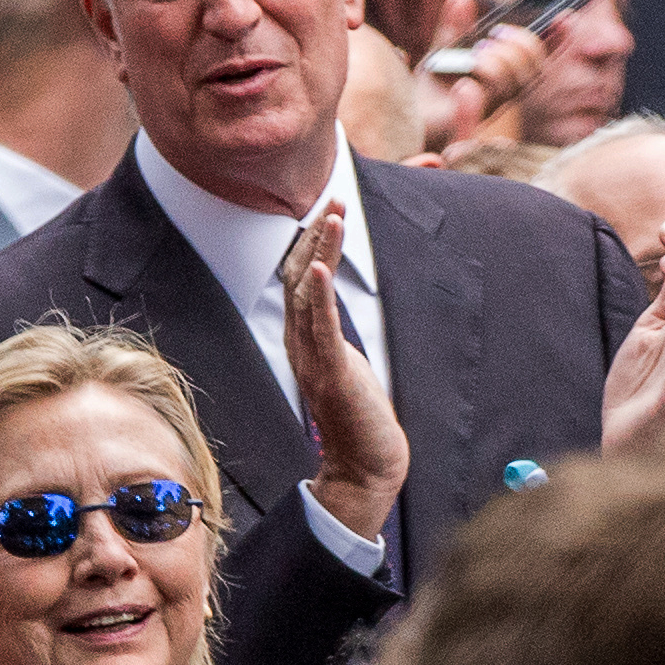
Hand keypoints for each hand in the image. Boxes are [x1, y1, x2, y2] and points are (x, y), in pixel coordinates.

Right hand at [284, 201, 408, 540]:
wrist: (365, 467)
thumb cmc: (361, 420)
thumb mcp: (347, 366)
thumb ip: (335, 338)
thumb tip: (335, 315)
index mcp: (306, 342)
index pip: (301, 281)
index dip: (311, 244)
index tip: (325, 211)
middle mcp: (302, 346)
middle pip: (300, 277)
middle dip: (315, 236)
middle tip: (330, 197)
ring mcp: (313, 359)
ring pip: (309, 293)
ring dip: (319, 251)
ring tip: (329, 215)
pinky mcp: (332, 373)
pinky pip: (321, 327)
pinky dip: (319, 294)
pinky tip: (319, 265)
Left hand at [414, 0, 548, 152]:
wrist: (408, 116)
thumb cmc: (429, 88)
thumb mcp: (442, 50)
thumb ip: (454, 25)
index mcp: (503, 74)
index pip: (539, 57)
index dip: (557, 40)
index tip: (565, 17)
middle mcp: (504, 91)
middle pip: (535, 70)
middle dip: (523, 45)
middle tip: (496, 33)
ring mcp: (492, 106)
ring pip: (516, 83)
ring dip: (501, 60)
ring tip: (476, 52)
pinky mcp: (475, 118)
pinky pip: (491, 96)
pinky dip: (484, 76)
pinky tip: (466, 75)